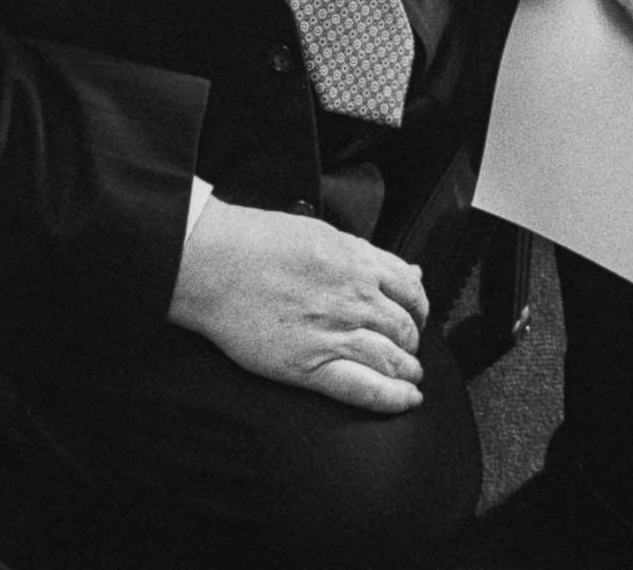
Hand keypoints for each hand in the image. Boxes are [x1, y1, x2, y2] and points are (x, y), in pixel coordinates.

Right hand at [168, 199, 428, 412]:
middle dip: (413, 341)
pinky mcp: (309, 365)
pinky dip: (392, 397)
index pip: (410, 288)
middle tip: (408, 349)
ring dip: (408, 371)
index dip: (418, 306)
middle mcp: (353, 296)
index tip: (414, 314)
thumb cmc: (256, 242)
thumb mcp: (321, 233)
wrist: (213, 262)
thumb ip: (368, 256)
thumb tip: (410, 271)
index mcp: (355, 260)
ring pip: (393, 359)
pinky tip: (405, 399)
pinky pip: (364, 388)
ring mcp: (333, 332)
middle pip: (405, 326)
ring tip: (409, 376)